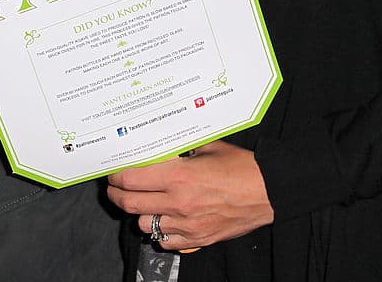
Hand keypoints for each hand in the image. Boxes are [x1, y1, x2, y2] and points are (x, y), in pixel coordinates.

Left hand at [106, 141, 272, 250]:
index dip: (116, 176)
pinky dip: (159, 232)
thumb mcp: (208, 147)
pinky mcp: (197, 238)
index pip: (131, 179)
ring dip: (139, 213)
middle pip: (130, 203)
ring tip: (142, 202)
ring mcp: (186, 224)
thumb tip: (164, 140)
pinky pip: (165, 241)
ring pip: (144, 224)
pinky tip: (163, 220)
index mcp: (178, 176)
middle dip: (117, 194)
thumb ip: (183, 146)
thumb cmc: (241, 167)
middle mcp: (178, 202)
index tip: (113, 172)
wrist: (268, 191)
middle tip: (115, 188)